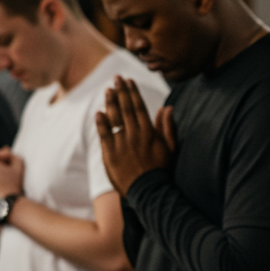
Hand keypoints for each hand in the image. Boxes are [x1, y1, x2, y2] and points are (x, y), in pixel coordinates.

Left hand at [95, 76, 172, 195]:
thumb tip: (167, 108)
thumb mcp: (169, 148)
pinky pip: (104, 135)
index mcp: (148, 132)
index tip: (129, 81)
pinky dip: (101, 123)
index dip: (133, 92)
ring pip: (114, 119)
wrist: (149, 192)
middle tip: (116, 78)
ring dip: (111, 103)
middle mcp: (134, 135)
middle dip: (121, 91)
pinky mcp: (110, 155)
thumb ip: (167, 127)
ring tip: (108, 90)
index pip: (139, 107)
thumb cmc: (161, 170)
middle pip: (125, 108)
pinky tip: (99, 112)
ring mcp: (121, 144)